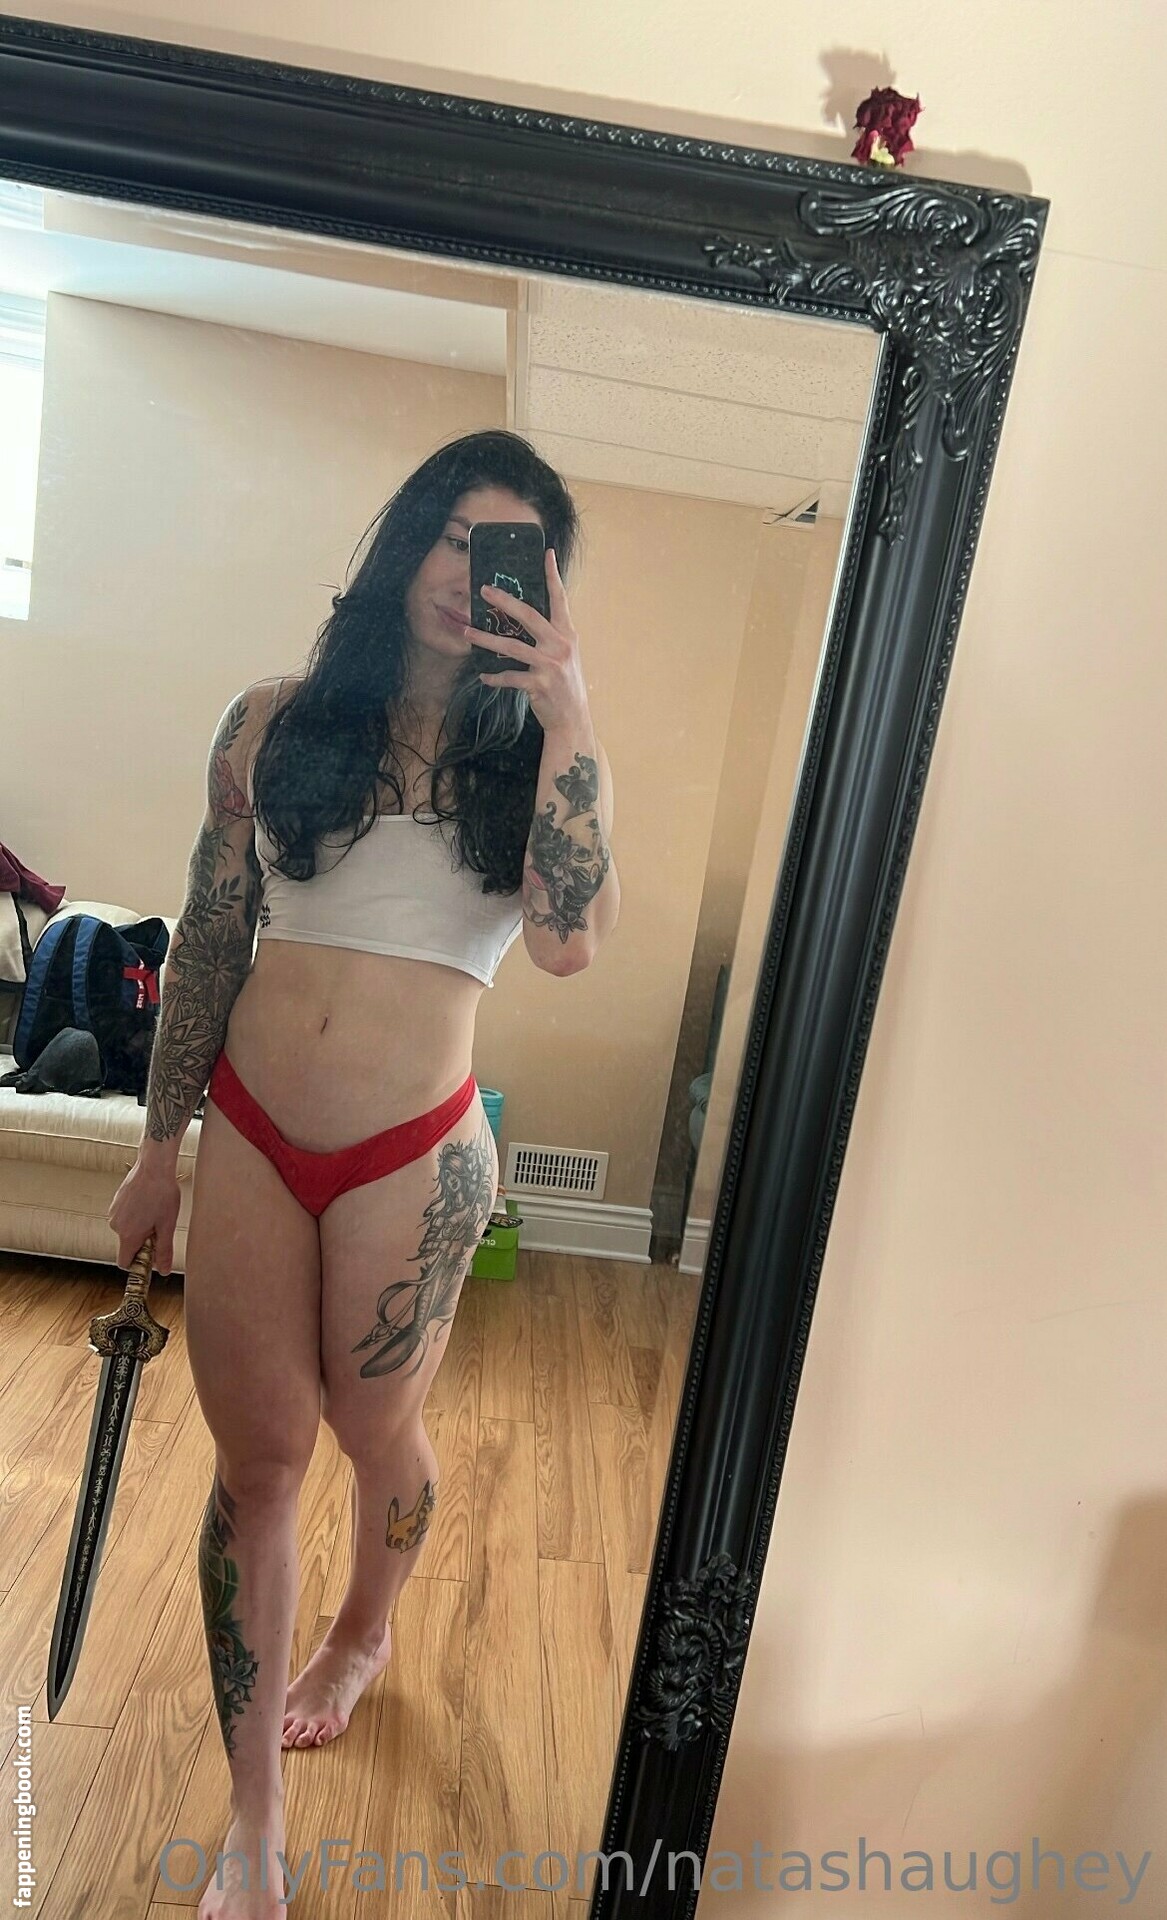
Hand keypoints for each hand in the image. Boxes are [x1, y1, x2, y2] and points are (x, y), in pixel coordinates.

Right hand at [107, 1159, 181, 1274]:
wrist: (154, 1166)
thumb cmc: (162, 1194)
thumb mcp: (167, 1225)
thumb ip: (164, 1251)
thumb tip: (163, 1271)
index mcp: (128, 1235)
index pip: (124, 1263)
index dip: (137, 1264)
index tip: (151, 1256)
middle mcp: (116, 1226)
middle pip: (128, 1245)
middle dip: (143, 1241)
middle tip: (159, 1226)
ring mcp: (114, 1213)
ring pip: (127, 1230)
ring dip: (140, 1227)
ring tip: (155, 1211)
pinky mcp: (115, 1202)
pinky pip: (125, 1217)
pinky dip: (136, 1216)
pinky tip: (148, 1202)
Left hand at [468, 547, 590, 734]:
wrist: (572, 718)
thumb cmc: (565, 683)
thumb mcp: (565, 654)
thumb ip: (551, 635)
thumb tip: (526, 617)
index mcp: (567, 634)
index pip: (560, 599)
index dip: (553, 575)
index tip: (547, 554)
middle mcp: (560, 645)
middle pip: (529, 616)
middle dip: (505, 601)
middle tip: (484, 590)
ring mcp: (550, 665)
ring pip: (512, 647)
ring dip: (486, 639)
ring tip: (468, 631)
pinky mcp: (539, 684)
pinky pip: (510, 677)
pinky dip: (494, 677)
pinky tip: (483, 676)